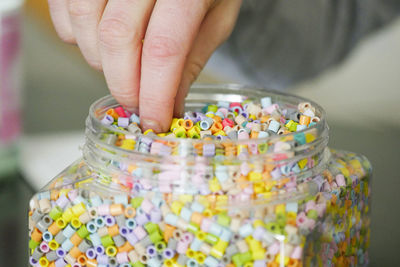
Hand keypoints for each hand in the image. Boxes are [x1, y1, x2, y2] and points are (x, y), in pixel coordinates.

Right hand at [48, 0, 241, 131]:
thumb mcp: (217, 16)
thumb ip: (193, 58)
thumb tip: (171, 104)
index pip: (164, 49)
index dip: (154, 95)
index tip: (154, 122)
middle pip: (117, 38)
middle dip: (124, 85)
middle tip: (137, 103)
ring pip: (85, 24)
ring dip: (100, 61)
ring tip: (123, 67)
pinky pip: (64, 10)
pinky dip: (76, 37)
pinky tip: (101, 41)